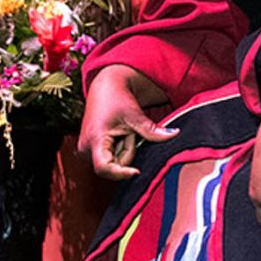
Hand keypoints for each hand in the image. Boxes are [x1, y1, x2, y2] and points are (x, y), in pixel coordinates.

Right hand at [77, 64, 177, 179]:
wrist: (105, 88)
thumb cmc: (117, 99)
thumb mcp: (135, 115)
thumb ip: (152, 130)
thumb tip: (174, 134)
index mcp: (94, 140)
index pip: (104, 168)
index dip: (120, 173)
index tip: (136, 171)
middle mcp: (86, 149)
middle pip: (115, 164)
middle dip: (128, 150)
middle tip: (129, 131)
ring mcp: (86, 150)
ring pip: (115, 161)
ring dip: (124, 148)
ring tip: (123, 130)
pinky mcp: (90, 150)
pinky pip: (111, 157)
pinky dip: (119, 148)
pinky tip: (119, 134)